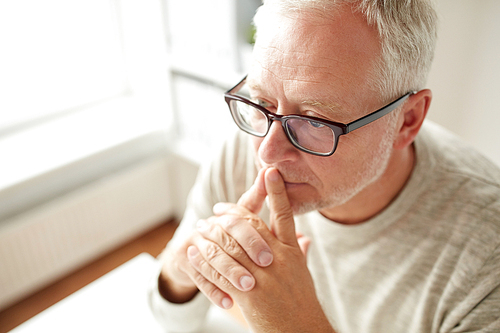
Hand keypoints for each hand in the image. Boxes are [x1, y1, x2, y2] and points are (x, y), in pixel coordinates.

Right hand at [157, 168, 273, 306]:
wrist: (191, 254)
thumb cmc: (227, 240)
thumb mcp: (244, 223)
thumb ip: (258, 201)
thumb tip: (269, 172)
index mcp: (228, 215)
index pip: (244, 214)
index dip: (259, 228)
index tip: (274, 249)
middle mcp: (210, 224)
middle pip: (229, 232)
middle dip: (248, 248)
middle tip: (266, 264)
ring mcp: (195, 241)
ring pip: (214, 256)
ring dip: (231, 273)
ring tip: (248, 287)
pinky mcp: (183, 258)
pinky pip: (199, 276)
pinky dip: (214, 291)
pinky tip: (228, 303)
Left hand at [189, 168, 332, 331]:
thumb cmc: (302, 305)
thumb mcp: (304, 275)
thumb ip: (301, 254)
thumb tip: (305, 238)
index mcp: (293, 252)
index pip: (285, 215)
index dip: (277, 191)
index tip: (269, 171)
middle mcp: (279, 260)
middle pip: (250, 226)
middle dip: (230, 213)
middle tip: (216, 208)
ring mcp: (264, 276)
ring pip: (231, 246)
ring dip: (212, 234)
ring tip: (201, 227)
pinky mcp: (249, 295)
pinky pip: (221, 272)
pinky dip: (206, 260)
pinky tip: (197, 252)